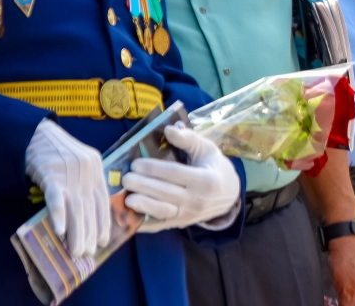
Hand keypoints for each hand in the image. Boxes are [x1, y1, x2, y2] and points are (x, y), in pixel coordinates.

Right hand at [24, 119, 110, 256]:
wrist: (35, 134)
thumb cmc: (57, 153)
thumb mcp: (79, 163)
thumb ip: (87, 182)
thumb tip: (88, 214)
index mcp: (96, 166)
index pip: (102, 199)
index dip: (103, 222)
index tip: (102, 240)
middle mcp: (86, 169)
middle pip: (90, 206)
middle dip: (90, 232)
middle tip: (87, 252)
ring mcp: (69, 172)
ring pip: (76, 207)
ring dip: (77, 232)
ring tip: (76, 250)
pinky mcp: (51, 174)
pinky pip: (56, 198)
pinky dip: (59, 215)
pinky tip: (60, 231)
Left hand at [123, 125, 240, 230]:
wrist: (228, 195)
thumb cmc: (214, 167)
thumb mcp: (207, 149)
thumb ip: (188, 139)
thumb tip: (168, 129)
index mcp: (205, 180)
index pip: (175, 173)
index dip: (154, 169)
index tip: (136, 163)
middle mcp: (197, 200)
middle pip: (166, 193)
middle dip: (144, 186)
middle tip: (126, 178)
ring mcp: (188, 215)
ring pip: (162, 212)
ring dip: (143, 206)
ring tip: (127, 198)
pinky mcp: (180, 224)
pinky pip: (159, 225)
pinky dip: (144, 223)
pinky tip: (129, 215)